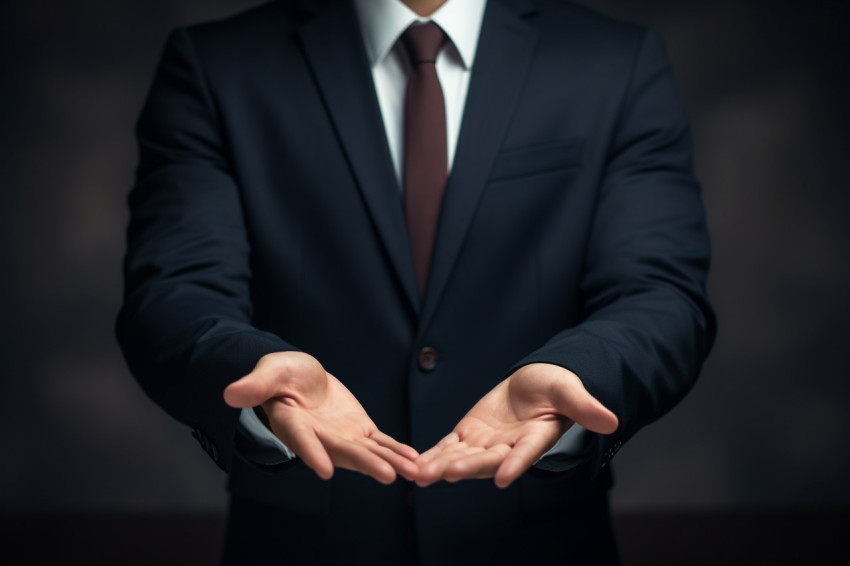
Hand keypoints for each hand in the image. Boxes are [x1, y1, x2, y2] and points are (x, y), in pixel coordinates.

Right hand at [224, 352, 418, 483]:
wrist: (300, 375)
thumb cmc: (279, 373)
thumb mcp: (268, 372)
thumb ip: (255, 385)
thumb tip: (230, 394)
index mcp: (292, 423)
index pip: (302, 440)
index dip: (313, 453)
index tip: (325, 470)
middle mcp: (319, 437)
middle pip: (343, 452)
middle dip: (367, 463)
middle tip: (389, 475)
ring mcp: (341, 435)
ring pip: (367, 451)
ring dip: (390, 461)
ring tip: (414, 471)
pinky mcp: (359, 429)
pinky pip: (380, 442)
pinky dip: (396, 449)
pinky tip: (414, 459)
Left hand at [415, 363, 617, 487]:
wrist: (535, 382)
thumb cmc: (556, 386)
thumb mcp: (569, 391)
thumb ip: (585, 408)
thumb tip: (612, 421)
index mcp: (536, 437)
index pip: (526, 453)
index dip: (515, 464)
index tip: (504, 478)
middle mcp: (509, 447)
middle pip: (488, 459)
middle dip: (468, 466)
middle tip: (449, 473)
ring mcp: (487, 442)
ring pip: (463, 456)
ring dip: (442, 465)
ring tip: (420, 474)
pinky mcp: (468, 434)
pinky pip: (448, 446)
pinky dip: (432, 455)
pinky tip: (413, 464)